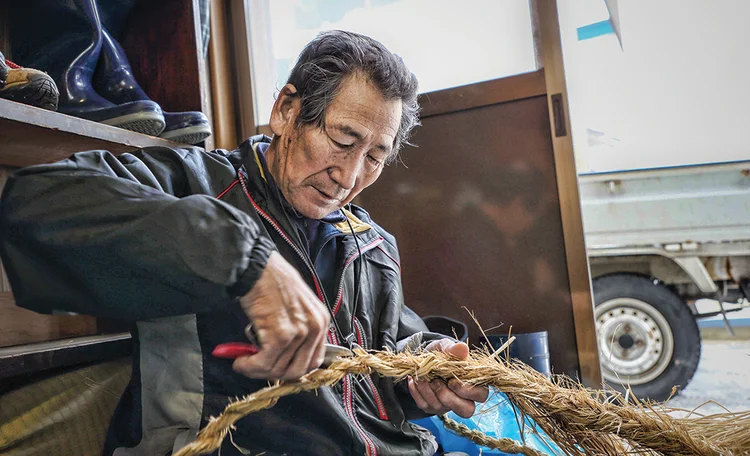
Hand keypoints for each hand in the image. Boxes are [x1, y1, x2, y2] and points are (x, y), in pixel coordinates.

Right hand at [232, 251, 329, 379]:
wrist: (257, 268)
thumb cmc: (273, 281)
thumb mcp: (296, 306)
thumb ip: (296, 332)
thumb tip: (281, 359)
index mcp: (321, 321)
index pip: (313, 361)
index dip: (292, 369)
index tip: (275, 368)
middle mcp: (315, 328)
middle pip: (297, 371)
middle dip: (273, 374)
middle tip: (256, 368)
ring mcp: (299, 333)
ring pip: (278, 370)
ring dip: (257, 370)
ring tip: (244, 361)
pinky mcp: (280, 336)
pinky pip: (264, 363)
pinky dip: (249, 366)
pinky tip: (240, 360)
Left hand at [407, 339, 488, 417]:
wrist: (423, 358)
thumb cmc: (441, 353)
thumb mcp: (445, 346)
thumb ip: (453, 348)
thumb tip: (463, 348)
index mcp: (473, 382)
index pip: (481, 395)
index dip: (467, 391)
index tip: (452, 381)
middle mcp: (463, 398)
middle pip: (466, 411)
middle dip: (448, 397)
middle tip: (436, 382)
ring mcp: (447, 405)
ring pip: (441, 408)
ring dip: (428, 391)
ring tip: (421, 376)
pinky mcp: (431, 407)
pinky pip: (424, 406)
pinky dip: (417, 392)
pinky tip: (414, 380)